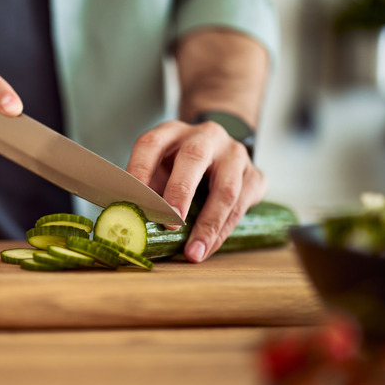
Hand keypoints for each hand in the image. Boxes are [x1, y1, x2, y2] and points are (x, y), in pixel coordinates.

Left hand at [126, 120, 266, 262]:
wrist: (222, 154)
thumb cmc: (180, 168)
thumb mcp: (160, 170)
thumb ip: (147, 190)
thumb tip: (129, 223)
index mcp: (173, 132)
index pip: (152, 144)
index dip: (140, 170)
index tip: (135, 200)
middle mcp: (206, 136)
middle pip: (194, 157)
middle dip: (180, 192)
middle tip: (170, 225)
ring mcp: (234, 154)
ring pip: (225, 187)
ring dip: (208, 224)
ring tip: (193, 252)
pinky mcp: (255, 175)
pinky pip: (241, 206)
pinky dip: (222, 231)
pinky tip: (208, 247)